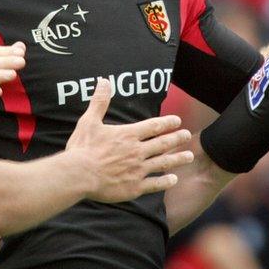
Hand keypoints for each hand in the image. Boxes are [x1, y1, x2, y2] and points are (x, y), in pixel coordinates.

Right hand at [66, 79, 193, 202]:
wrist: (79, 175)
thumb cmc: (82, 148)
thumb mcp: (89, 121)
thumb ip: (99, 102)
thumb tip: (104, 81)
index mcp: (128, 135)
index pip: (153, 126)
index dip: (167, 122)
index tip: (177, 121)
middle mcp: (137, 151)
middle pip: (163, 143)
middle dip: (177, 138)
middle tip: (187, 135)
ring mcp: (137, 170)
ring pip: (163, 163)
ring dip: (177, 159)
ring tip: (189, 156)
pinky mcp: (134, 187)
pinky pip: (154, 184)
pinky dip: (165, 182)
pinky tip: (173, 179)